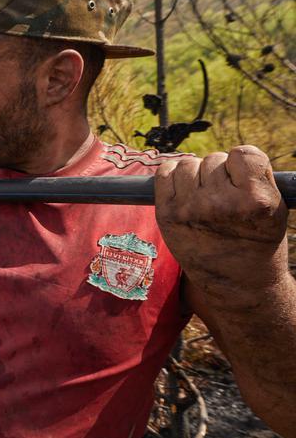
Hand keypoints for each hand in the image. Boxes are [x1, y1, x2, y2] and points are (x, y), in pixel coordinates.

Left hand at [155, 145, 288, 289]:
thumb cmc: (257, 241)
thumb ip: (256, 179)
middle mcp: (220, 204)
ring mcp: (190, 210)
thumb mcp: (275, 210)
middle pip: (214, 159)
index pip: (245, 153)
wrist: (237, 284)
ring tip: (206, 197)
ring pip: (188, 164)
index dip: (244, 164)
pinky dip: (172, 175)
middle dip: (220, 173)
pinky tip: (184, 191)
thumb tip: (230, 153)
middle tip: (225, 198)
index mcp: (255, 201)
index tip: (244, 179)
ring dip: (196, 174)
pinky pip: (164, 173)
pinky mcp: (166, 215)